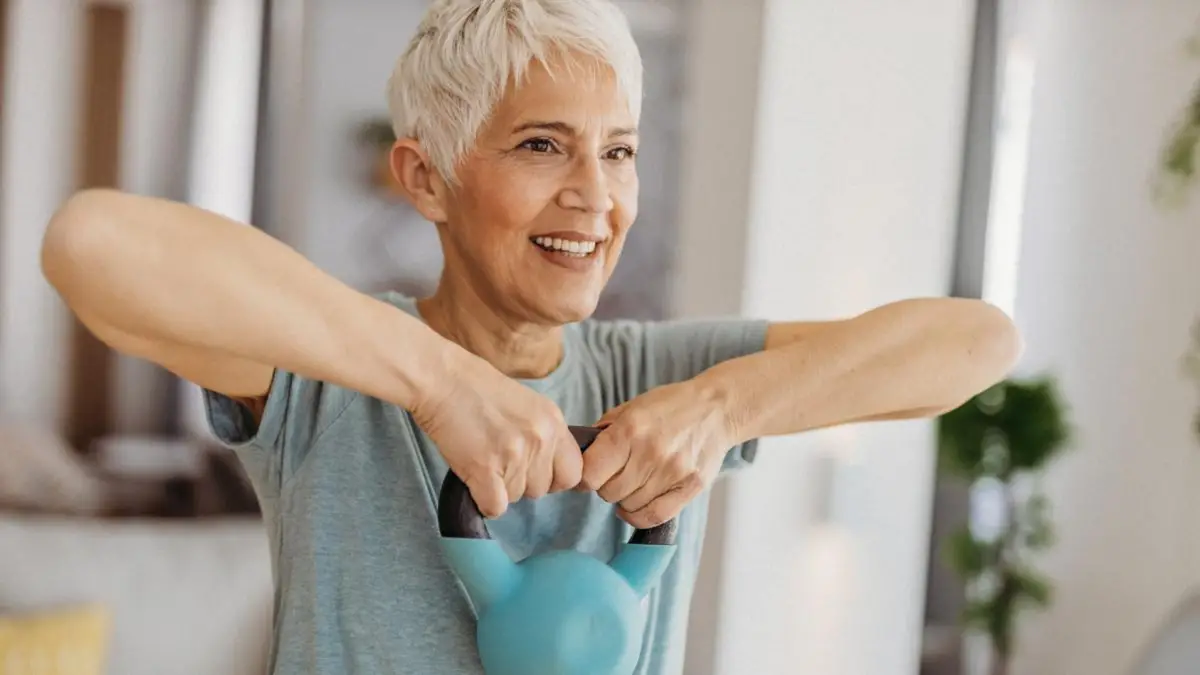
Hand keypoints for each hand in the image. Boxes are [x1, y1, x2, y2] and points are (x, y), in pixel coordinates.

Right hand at [411, 348, 581, 518]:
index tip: (534, 471)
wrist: (442, 380)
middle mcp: (540, 439)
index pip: (573, 473)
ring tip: (483, 460)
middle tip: (500, 461)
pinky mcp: (486, 469)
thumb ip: (542, 434)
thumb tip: (546, 468)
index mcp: (554, 422)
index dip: (553, 478)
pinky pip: (495, 507)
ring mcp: (515, 455)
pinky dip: (483, 500)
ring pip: (516, 497)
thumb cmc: (478, 389)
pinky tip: (474, 479)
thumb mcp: (528, 405)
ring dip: (499, 488)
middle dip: (522, 482)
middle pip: (543, 489)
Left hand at [579, 380, 736, 528]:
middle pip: (607, 492)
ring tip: (635, 480)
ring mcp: (672, 472)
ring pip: (628, 506)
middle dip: (606, 485)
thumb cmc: (670, 406)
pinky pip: (653, 517)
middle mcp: (650, 452)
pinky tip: (635, 505)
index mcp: (630, 429)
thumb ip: (604, 431)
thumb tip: (579, 455)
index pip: (590, 473)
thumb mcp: (631, 407)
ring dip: (625, 498)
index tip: (589, 473)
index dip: (584, 476)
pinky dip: (638, 516)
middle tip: (617, 473)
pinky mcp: (690, 488)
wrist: (716, 409)